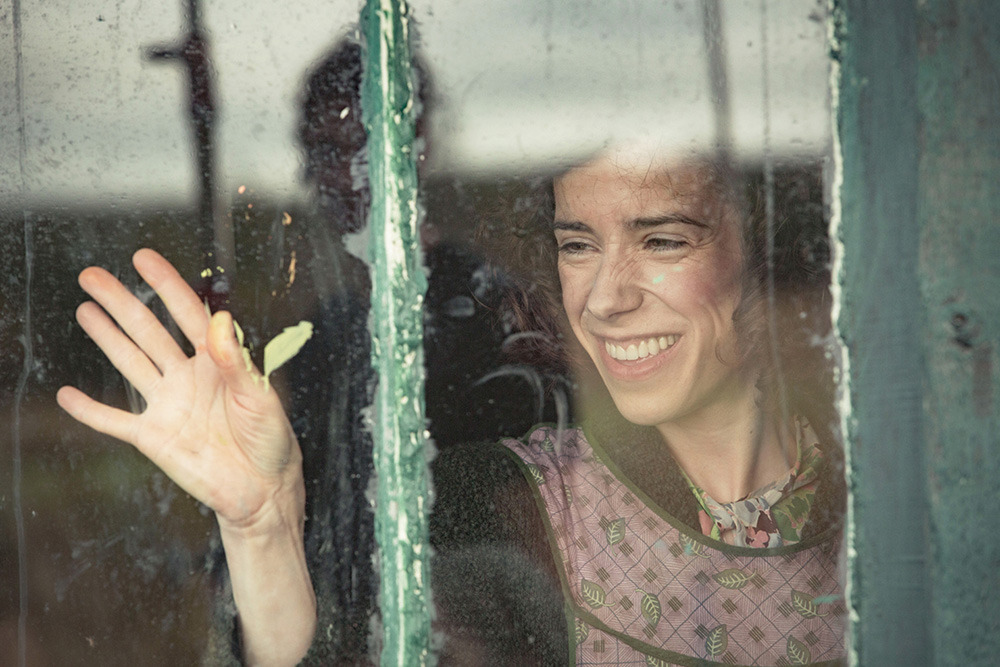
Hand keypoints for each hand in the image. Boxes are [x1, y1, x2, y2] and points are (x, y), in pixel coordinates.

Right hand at [57, 249, 300, 528]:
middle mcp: (189, 377)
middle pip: (148, 331)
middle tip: (92, 276)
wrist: (263, 490)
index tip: (143, 258)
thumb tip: (222, 320)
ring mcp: (169, 405)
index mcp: (218, 362)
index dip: (166, 285)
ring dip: (107, 338)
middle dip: (121, 303)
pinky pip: (115, 421)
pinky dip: (90, 411)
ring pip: (130, 363)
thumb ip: (238, 363)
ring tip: (84, 310)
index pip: (187, 314)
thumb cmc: (272, 440)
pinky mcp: (154, 437)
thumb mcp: (261, 398)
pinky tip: (67, 395)